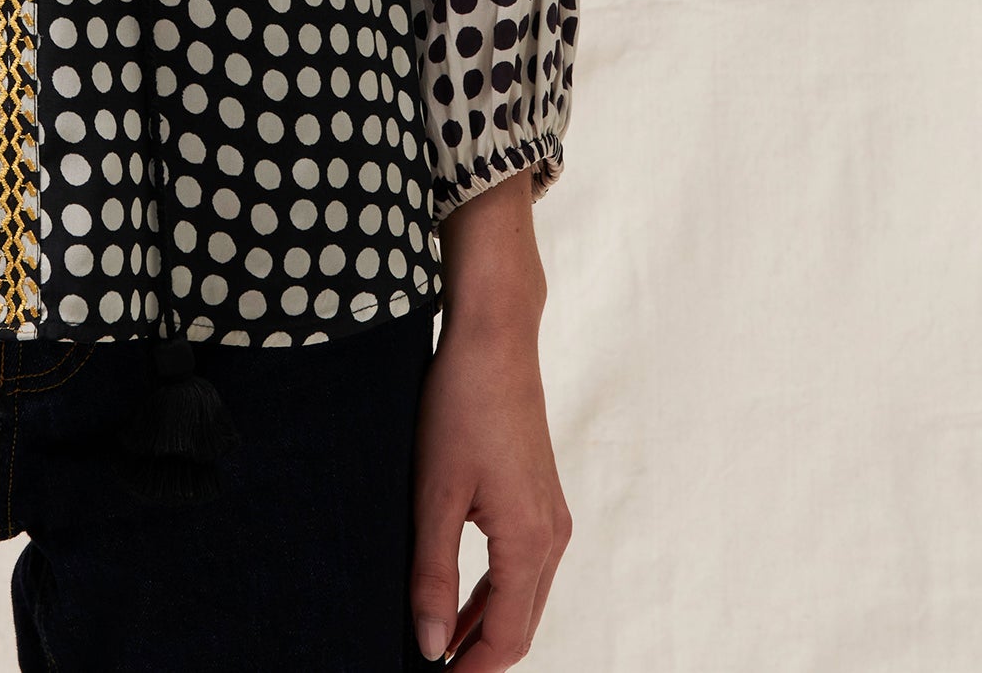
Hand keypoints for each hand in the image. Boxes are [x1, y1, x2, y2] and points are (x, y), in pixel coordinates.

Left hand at [410, 173, 571, 666]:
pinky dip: (494, 591)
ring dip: (485, 625)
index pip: (506, 637)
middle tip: (434, 666)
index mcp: (529, 541)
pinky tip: (458, 596)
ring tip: (439, 642)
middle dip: (481, 654)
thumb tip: (429, 642)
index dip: (471, 669)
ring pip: (523, 597)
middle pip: (521, 624)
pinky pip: (523, 566)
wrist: (493, 341)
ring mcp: (552, 517)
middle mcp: (552, 536)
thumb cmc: (460, 406)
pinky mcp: (542, 498)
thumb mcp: (434, 494)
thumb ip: (432, 573)